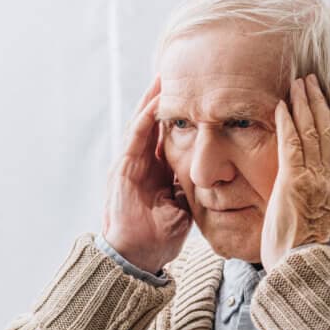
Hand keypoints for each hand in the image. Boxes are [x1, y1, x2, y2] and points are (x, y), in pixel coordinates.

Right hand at [102, 75, 192, 273]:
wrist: (138, 256)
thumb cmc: (159, 237)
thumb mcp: (182, 206)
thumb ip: (187, 187)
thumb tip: (206, 175)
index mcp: (153, 172)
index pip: (165, 135)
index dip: (176, 115)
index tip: (192, 95)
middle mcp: (139, 163)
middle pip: (152, 123)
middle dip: (162, 98)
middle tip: (175, 73)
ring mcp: (128, 164)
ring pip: (142, 123)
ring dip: (153, 99)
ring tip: (165, 76)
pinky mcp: (122, 169)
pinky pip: (136, 136)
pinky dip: (147, 117)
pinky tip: (159, 100)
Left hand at [260, 73, 329, 271]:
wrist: (299, 270)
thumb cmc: (298, 255)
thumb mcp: (309, 223)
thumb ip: (307, 204)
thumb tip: (303, 199)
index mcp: (329, 190)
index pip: (329, 147)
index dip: (326, 121)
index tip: (320, 103)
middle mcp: (325, 181)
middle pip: (325, 133)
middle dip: (318, 104)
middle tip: (311, 81)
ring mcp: (311, 180)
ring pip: (311, 133)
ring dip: (304, 105)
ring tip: (299, 84)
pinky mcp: (294, 184)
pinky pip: (292, 146)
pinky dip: (287, 124)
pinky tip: (280, 107)